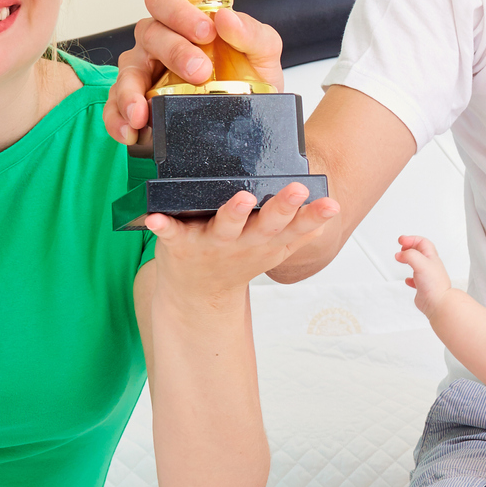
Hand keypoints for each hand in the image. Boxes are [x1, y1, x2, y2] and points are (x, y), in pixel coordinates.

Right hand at [103, 0, 285, 144]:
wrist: (250, 120)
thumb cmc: (249, 77)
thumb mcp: (263, 53)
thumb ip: (252, 33)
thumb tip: (228, 19)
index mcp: (184, 21)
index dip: (180, 11)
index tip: (206, 31)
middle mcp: (159, 42)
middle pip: (149, 33)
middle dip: (172, 51)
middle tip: (198, 72)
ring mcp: (144, 73)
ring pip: (127, 72)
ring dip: (131, 92)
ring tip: (142, 113)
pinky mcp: (136, 104)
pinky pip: (115, 108)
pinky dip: (117, 120)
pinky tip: (129, 131)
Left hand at [146, 184, 339, 294]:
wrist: (197, 296)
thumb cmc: (236, 262)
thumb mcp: (272, 250)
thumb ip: (299, 231)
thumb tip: (330, 209)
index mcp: (266, 241)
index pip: (296, 227)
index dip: (313, 216)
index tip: (331, 204)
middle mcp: (243, 243)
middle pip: (266, 224)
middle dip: (282, 208)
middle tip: (297, 190)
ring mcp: (212, 244)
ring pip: (226, 227)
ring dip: (233, 213)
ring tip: (241, 198)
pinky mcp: (181, 245)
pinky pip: (170, 234)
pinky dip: (162, 227)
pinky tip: (154, 217)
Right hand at [394, 235, 451, 314]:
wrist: (438, 303)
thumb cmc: (435, 285)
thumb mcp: (421, 263)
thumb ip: (410, 256)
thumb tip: (400, 254)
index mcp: (431, 257)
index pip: (422, 242)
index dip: (411, 239)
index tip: (401, 241)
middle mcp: (430, 266)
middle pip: (420, 251)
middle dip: (410, 246)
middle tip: (402, 246)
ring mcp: (426, 276)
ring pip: (418, 264)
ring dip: (409, 260)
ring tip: (401, 258)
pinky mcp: (422, 287)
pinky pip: (415, 280)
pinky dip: (409, 278)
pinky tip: (408, 280)